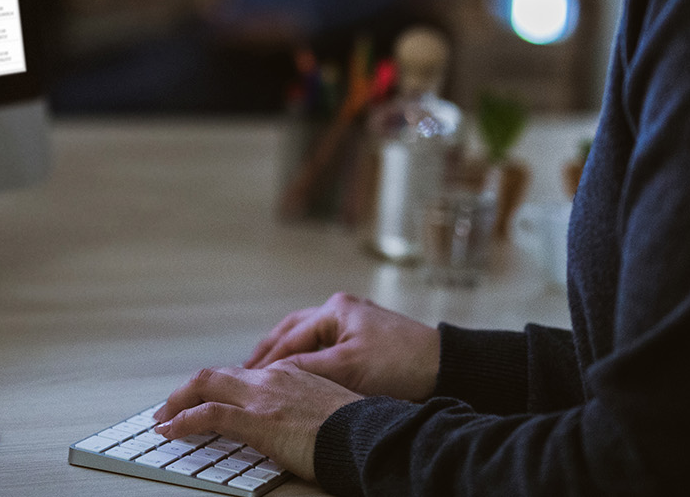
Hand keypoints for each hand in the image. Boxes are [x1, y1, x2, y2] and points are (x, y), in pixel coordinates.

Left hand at [152, 362, 360, 481]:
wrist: (369, 435)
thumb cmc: (356, 429)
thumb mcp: (326, 408)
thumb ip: (302, 407)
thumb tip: (290, 424)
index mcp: (289, 373)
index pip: (241, 376)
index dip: (217, 390)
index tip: (204, 401)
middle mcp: (271, 378)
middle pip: (216, 374)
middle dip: (187, 390)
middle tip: (169, 406)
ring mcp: (262, 396)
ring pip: (205, 385)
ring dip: (177, 402)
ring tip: (162, 418)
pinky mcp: (257, 419)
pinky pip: (207, 415)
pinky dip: (182, 421)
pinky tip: (170, 431)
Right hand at [246, 292, 440, 400]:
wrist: (445, 367)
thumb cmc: (401, 363)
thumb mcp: (348, 367)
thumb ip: (307, 367)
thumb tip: (272, 374)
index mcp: (334, 309)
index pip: (289, 337)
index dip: (267, 361)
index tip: (246, 379)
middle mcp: (341, 310)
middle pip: (292, 331)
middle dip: (268, 352)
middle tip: (244, 372)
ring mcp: (353, 322)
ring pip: (307, 338)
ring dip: (286, 354)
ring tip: (265, 372)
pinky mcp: (364, 338)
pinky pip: (324, 346)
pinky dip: (307, 358)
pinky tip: (299, 372)